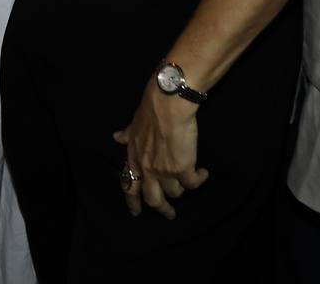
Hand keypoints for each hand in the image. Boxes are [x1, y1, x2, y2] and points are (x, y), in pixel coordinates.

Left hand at [113, 80, 206, 219]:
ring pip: (175, 193)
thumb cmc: (151, 110)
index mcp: (134, 158)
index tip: (136, 212)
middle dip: (161, 209)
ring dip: (183, 189)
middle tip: (169, 214)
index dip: (133, 201)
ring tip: (189, 181)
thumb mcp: (135, 124)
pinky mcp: (183, 169)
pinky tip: (203, 174)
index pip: (130, 186)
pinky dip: (199, 180)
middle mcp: (147, 169)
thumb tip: (117, 137)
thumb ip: (128, 134)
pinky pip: (192, 184)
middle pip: (153, 199)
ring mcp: (164, 171)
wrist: (168, 105)